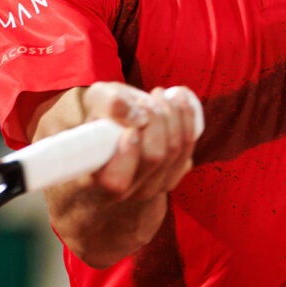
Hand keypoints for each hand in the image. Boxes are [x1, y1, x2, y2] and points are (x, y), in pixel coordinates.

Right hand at [80, 81, 203, 199]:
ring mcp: (152, 187)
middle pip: (154, 158)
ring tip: (158, 95)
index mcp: (98, 180)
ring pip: (174, 151)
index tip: (130, 128)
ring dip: (171, 115)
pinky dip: (186, 120)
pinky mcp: (173, 176)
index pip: (115, 181)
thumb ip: (109, 103)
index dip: (127, 154)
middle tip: (145, 100)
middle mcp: (126, 191)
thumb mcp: (97, 99)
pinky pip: (188, 148)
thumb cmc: (103, 113)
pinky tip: (176, 101)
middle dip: (155, 119)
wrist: (121, 120)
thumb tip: (137, 116)